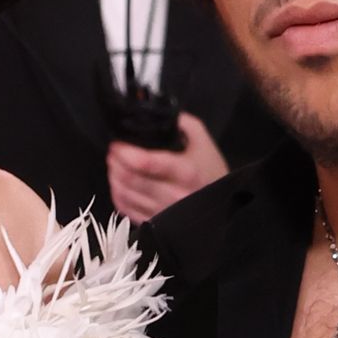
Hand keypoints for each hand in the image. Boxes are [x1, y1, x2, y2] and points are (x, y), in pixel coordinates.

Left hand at [107, 109, 229, 225]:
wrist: (223, 206)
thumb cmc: (211, 172)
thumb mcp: (203, 141)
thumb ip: (180, 123)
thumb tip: (153, 114)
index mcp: (185, 171)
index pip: (145, 162)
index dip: (125, 151)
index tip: (118, 142)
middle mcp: (172, 194)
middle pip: (129, 178)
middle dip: (115, 162)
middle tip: (113, 151)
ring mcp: (162, 212)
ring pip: (124, 194)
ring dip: (113, 176)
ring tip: (115, 165)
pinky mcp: (154, 223)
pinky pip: (126, 209)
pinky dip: (117, 194)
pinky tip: (120, 184)